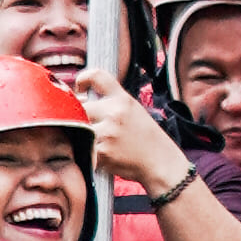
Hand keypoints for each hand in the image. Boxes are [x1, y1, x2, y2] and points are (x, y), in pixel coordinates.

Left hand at [73, 65, 186, 193]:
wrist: (161, 163)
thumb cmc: (147, 140)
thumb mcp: (134, 112)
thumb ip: (111, 104)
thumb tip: (81, 100)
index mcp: (123, 99)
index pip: (97, 76)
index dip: (83, 78)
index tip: (80, 88)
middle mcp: (115, 113)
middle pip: (81, 107)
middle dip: (80, 116)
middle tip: (91, 126)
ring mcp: (108, 133)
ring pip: (79, 129)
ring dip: (84, 136)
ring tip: (99, 143)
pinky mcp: (102, 153)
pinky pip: (83, 149)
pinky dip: (88, 154)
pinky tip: (102, 156)